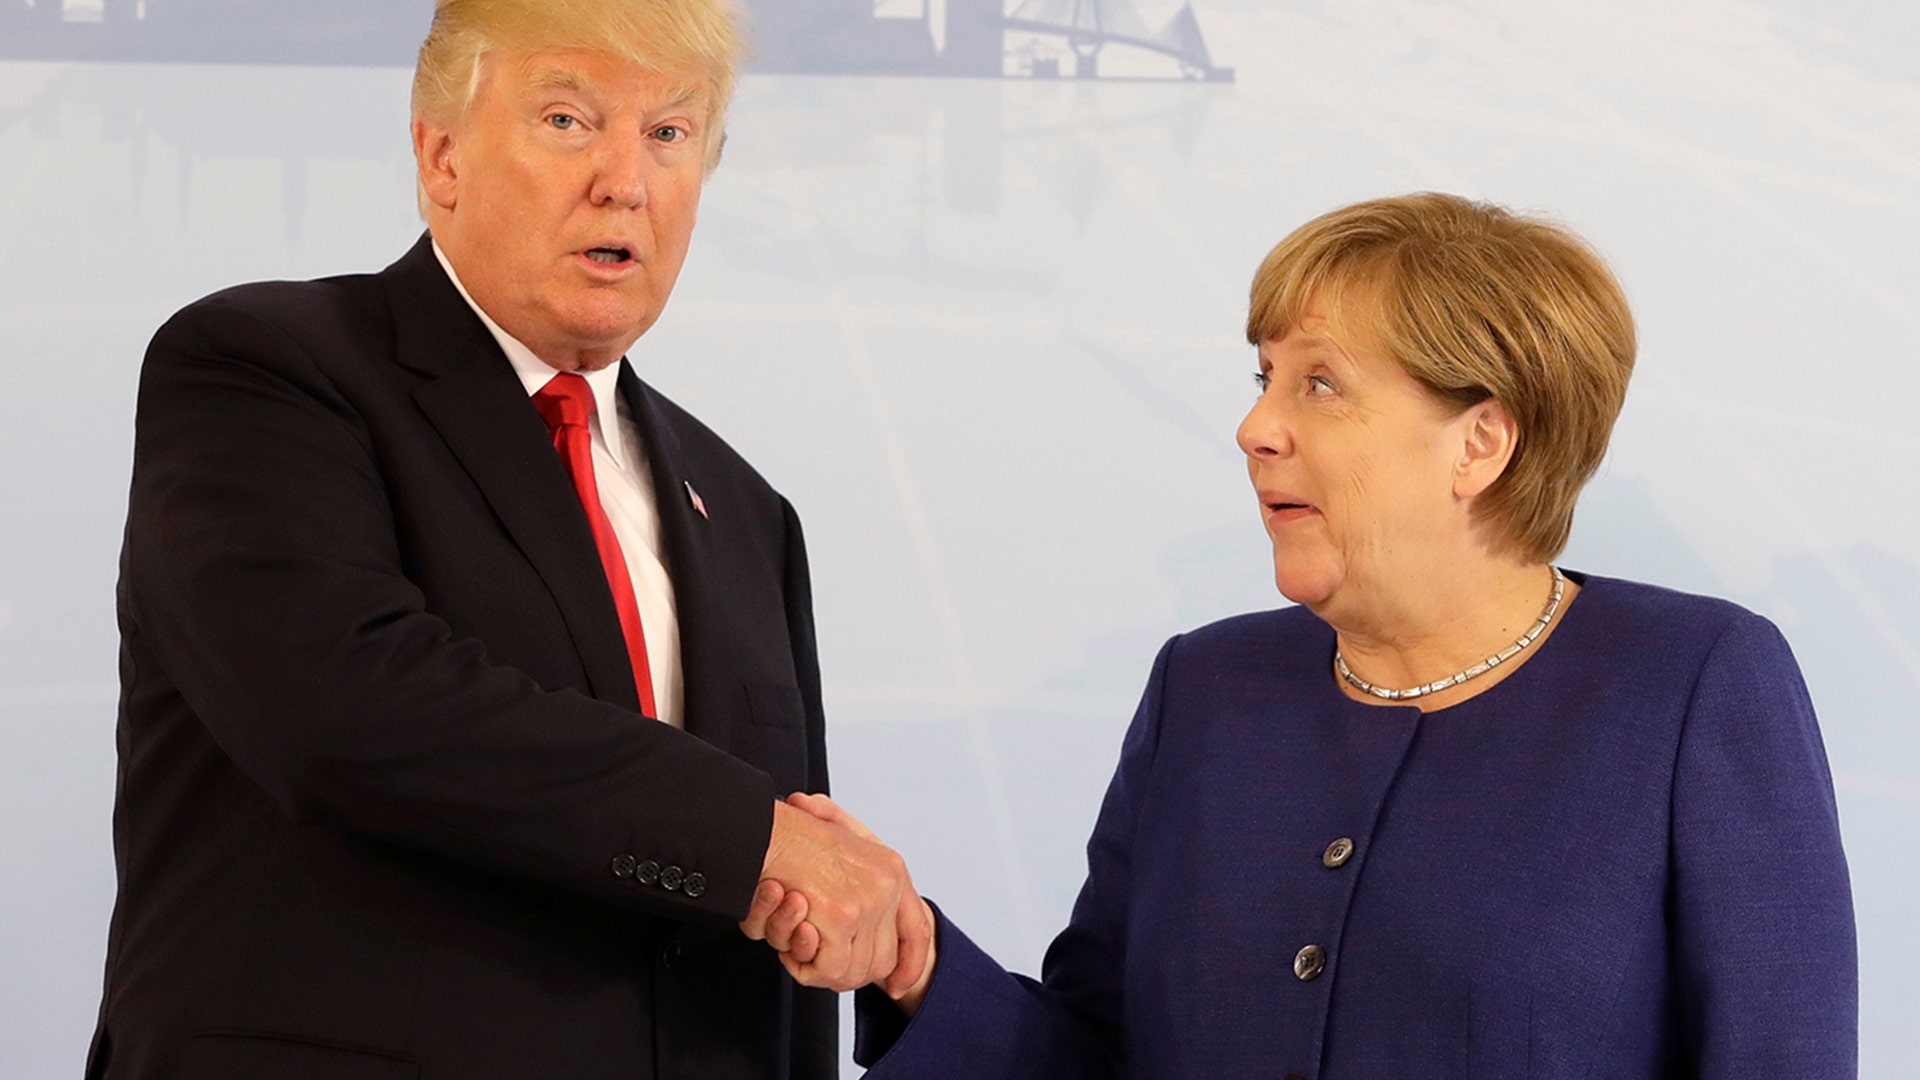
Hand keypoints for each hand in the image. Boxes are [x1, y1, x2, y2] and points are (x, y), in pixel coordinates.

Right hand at [749, 794, 911, 990]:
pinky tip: (786, 948)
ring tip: (792, 948)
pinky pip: (827, 969)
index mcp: (891, 870)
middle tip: (813, 964)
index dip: (909, 965)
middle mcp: (886, 886)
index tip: (896, 986)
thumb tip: (861, 902)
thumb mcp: (837, 839)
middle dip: (847, 974)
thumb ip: (854, 872)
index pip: (917, 931)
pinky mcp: (840, 916)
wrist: (762, 824)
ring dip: (820, 970)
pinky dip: (803, 967)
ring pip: (853, 971)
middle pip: (881, 962)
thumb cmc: (789, 833)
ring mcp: (866, 902)